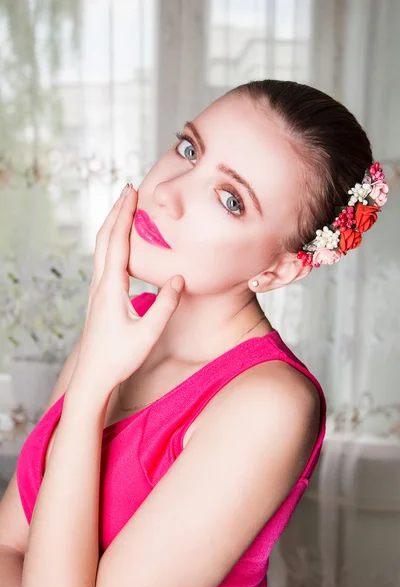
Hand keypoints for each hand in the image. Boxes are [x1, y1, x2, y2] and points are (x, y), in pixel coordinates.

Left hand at [73, 183, 184, 394]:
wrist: (93, 376)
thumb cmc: (119, 357)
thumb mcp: (147, 333)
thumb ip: (165, 305)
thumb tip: (179, 278)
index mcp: (110, 288)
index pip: (117, 242)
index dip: (125, 215)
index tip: (132, 192)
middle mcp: (100, 284)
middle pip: (104, 238)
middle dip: (116, 211)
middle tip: (128, 190)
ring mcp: (96, 290)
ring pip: (101, 248)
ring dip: (112, 225)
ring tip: (124, 209)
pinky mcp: (98, 297)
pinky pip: (103, 260)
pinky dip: (111, 242)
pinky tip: (120, 244)